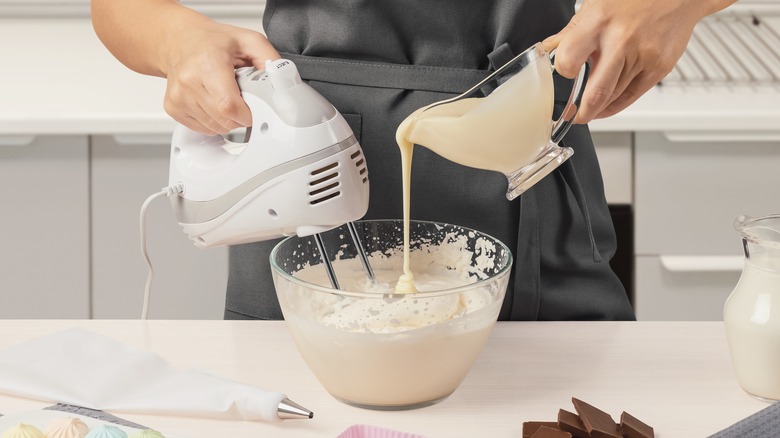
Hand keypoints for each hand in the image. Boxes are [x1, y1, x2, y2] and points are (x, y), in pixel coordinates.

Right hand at [162, 20, 279, 134]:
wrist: (180, 40)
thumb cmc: (213, 42)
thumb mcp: (248, 41)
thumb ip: (270, 60)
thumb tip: (284, 80)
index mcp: (208, 62)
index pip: (228, 105)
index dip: (246, 114)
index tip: (253, 108)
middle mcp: (189, 79)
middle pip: (223, 120)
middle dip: (240, 117)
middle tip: (242, 99)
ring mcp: (179, 96)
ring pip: (214, 128)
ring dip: (227, 120)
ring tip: (225, 97)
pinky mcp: (173, 107)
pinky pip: (202, 129)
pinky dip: (213, 122)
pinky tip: (213, 103)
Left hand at [542, 0, 732, 122]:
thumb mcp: (596, 5)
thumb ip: (571, 32)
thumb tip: (548, 49)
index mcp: (599, 22)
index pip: (569, 60)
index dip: (563, 71)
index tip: (564, 74)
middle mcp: (622, 41)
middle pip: (596, 92)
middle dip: (581, 112)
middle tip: (574, 115)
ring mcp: (643, 57)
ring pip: (613, 97)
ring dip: (598, 108)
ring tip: (589, 108)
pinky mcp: (659, 67)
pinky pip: (632, 96)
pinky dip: (616, 106)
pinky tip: (606, 106)